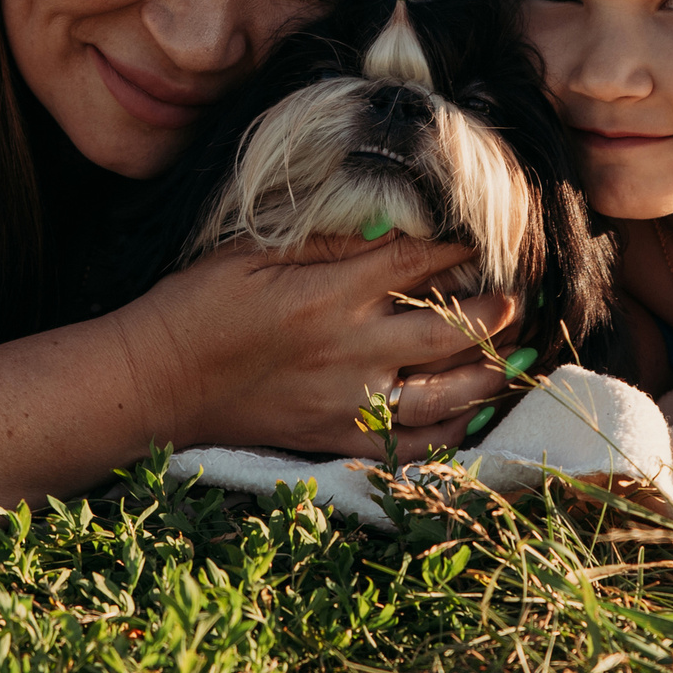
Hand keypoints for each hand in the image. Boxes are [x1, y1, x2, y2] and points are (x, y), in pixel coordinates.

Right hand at [116, 236, 517, 459]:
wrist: (157, 381)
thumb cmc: (197, 305)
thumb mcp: (253, 253)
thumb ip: (323, 242)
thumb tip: (386, 226)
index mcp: (326, 295)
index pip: (414, 265)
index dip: (455, 249)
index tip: (478, 239)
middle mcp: (346, 350)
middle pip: (445, 331)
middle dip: (490, 312)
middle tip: (515, 299)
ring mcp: (344, 402)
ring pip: (440, 395)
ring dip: (485, 374)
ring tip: (512, 354)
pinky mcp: (333, 439)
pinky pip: (409, 446)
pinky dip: (449, 434)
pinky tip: (472, 415)